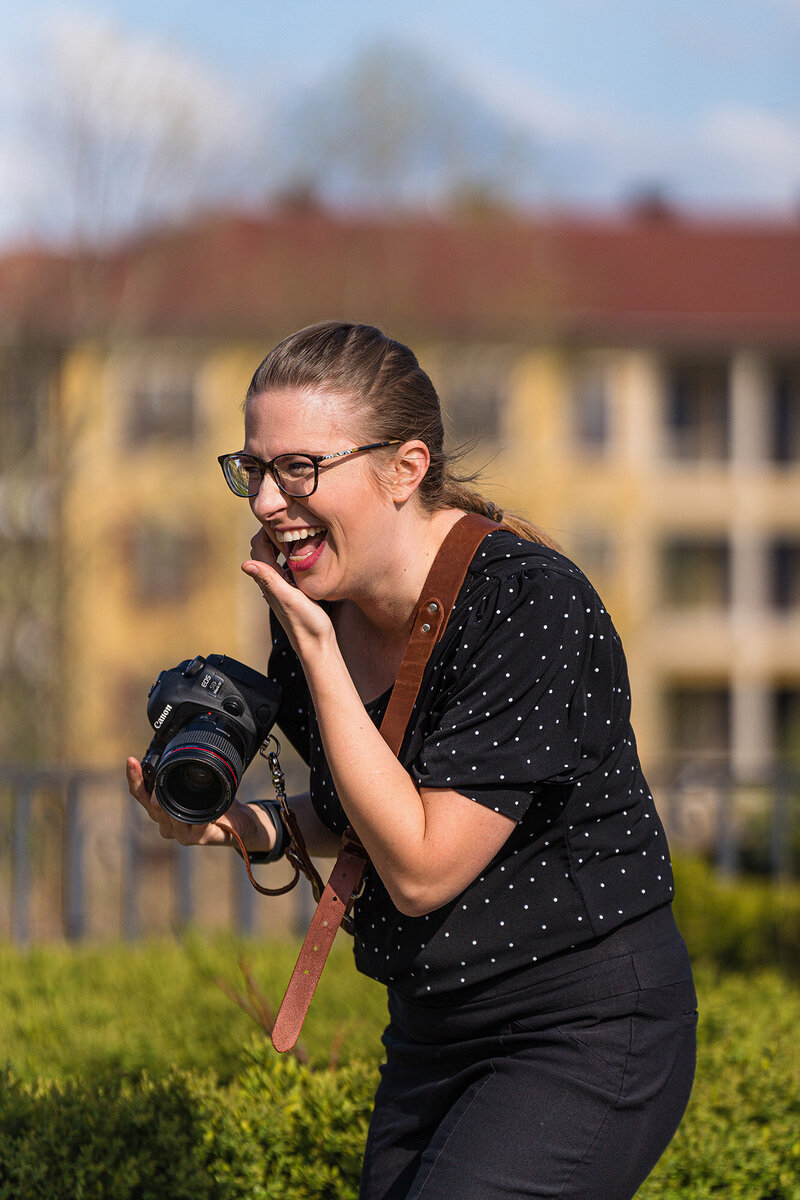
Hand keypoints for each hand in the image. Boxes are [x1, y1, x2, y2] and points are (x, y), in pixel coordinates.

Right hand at [126, 756, 236, 846]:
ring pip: (170, 816)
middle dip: (152, 790)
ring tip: (175, 790)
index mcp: (161, 810)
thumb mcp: (194, 787)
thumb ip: (179, 778)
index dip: (134, 777)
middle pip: (152, 806)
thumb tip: (170, 754)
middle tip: (156, 772)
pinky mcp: (197, 838)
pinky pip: (197, 825)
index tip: (131, 760)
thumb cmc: (213, 804)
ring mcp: (180, 833)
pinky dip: (201, 817)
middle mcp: (166, 823)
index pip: (140, 794)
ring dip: (172, 803)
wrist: (237, 822)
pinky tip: (206, 811)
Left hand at [242, 528, 334, 653]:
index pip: (258, 547)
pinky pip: (287, 567)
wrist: (318, 646)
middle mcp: (273, 582)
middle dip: (272, 533)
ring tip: (296, 531)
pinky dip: (291, 555)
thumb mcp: (289, 599)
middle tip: (288, 519)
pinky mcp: (294, 591)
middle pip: (264, 550)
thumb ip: (270, 580)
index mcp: (270, 580)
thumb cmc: (305, 624)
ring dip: (281, 543)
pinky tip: (305, 554)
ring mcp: (283, 587)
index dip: (265, 529)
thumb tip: (245, 565)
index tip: (278, 515)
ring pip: (276, 558)